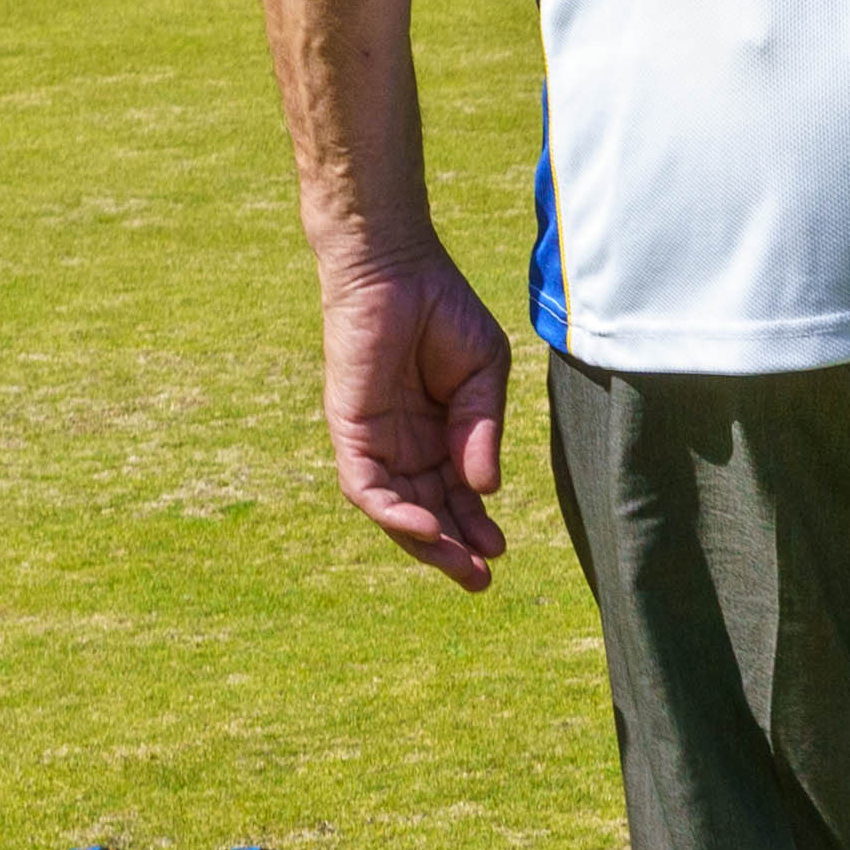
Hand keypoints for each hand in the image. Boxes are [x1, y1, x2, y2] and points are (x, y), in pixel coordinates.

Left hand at [317, 240, 511, 585]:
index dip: (474, 524)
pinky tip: (424, 529)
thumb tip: (486, 489)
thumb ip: (481, 432)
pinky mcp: (350, 428)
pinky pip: (366, 484)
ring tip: (460, 566)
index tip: (498, 551)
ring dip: (425, 540)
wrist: (397, 269)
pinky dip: (391, 512)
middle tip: (480, 580)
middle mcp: (403, 442)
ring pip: (393, 507)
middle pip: (424, 509)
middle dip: (451, 547)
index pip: (453, 492)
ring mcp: (374, 438)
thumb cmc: (443, 310)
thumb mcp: (483, 377)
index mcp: (438, 430)